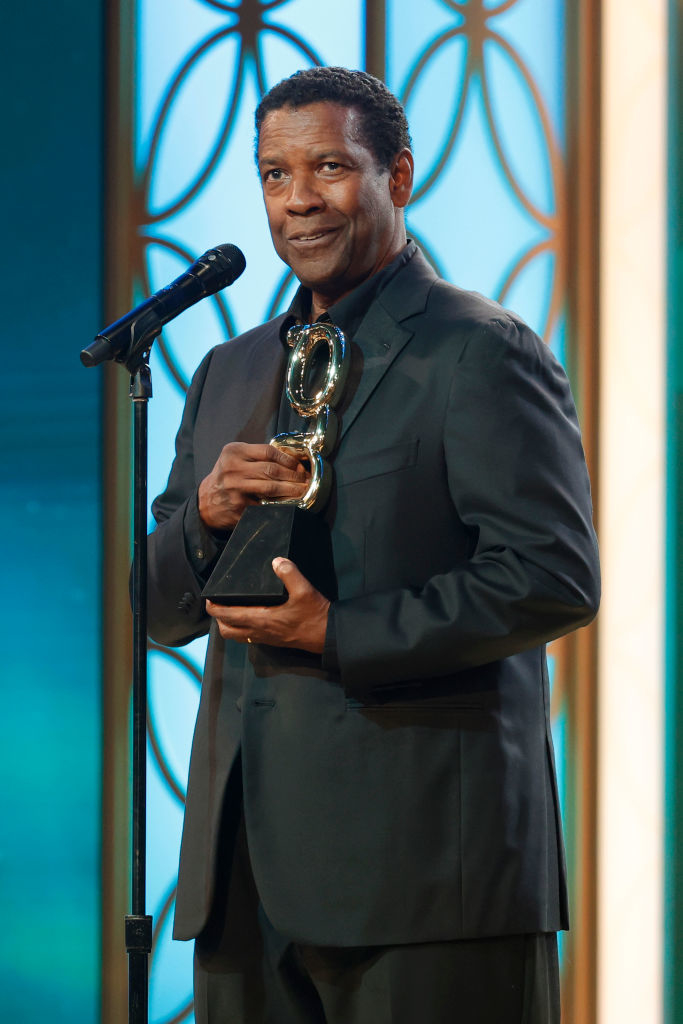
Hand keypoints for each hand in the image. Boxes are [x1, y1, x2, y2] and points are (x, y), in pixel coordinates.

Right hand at [198, 442, 308, 530]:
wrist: (206, 501)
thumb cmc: (226, 476)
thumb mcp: (235, 458)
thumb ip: (257, 455)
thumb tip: (292, 462)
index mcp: (233, 452)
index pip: (268, 451)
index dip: (287, 458)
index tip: (298, 465)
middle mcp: (233, 469)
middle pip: (272, 470)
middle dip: (293, 475)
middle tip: (304, 479)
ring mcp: (236, 489)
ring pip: (271, 488)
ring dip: (291, 489)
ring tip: (302, 490)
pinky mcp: (239, 507)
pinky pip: (266, 504)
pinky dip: (281, 503)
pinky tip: (289, 502)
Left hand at [205, 558, 329, 653]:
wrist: (328, 635)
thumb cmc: (315, 614)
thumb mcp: (305, 590)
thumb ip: (290, 573)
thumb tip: (277, 560)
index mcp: (262, 619)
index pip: (229, 616)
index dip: (215, 609)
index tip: (208, 599)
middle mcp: (260, 631)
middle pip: (227, 630)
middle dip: (218, 619)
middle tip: (217, 605)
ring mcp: (266, 638)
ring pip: (237, 636)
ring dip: (229, 626)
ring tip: (229, 612)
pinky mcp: (273, 641)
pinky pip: (248, 637)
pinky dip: (241, 629)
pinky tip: (248, 618)